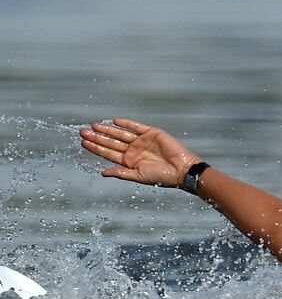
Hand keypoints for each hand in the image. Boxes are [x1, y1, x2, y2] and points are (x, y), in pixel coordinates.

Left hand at [80, 118, 203, 187]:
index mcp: (129, 161)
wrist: (181, 170)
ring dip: (108, 130)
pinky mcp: (152, 133)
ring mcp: (142, 141)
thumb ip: (121, 173)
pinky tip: (115, 121)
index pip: (108, 153)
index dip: (96, 148)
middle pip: (111, 142)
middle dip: (97, 137)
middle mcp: (133, 150)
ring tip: (94, 126)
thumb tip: (103, 173)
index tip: (83, 142)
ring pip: (121, 134)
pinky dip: (126, 123)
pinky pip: (136, 126)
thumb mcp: (138, 176)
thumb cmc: (161, 177)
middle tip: (83, 132)